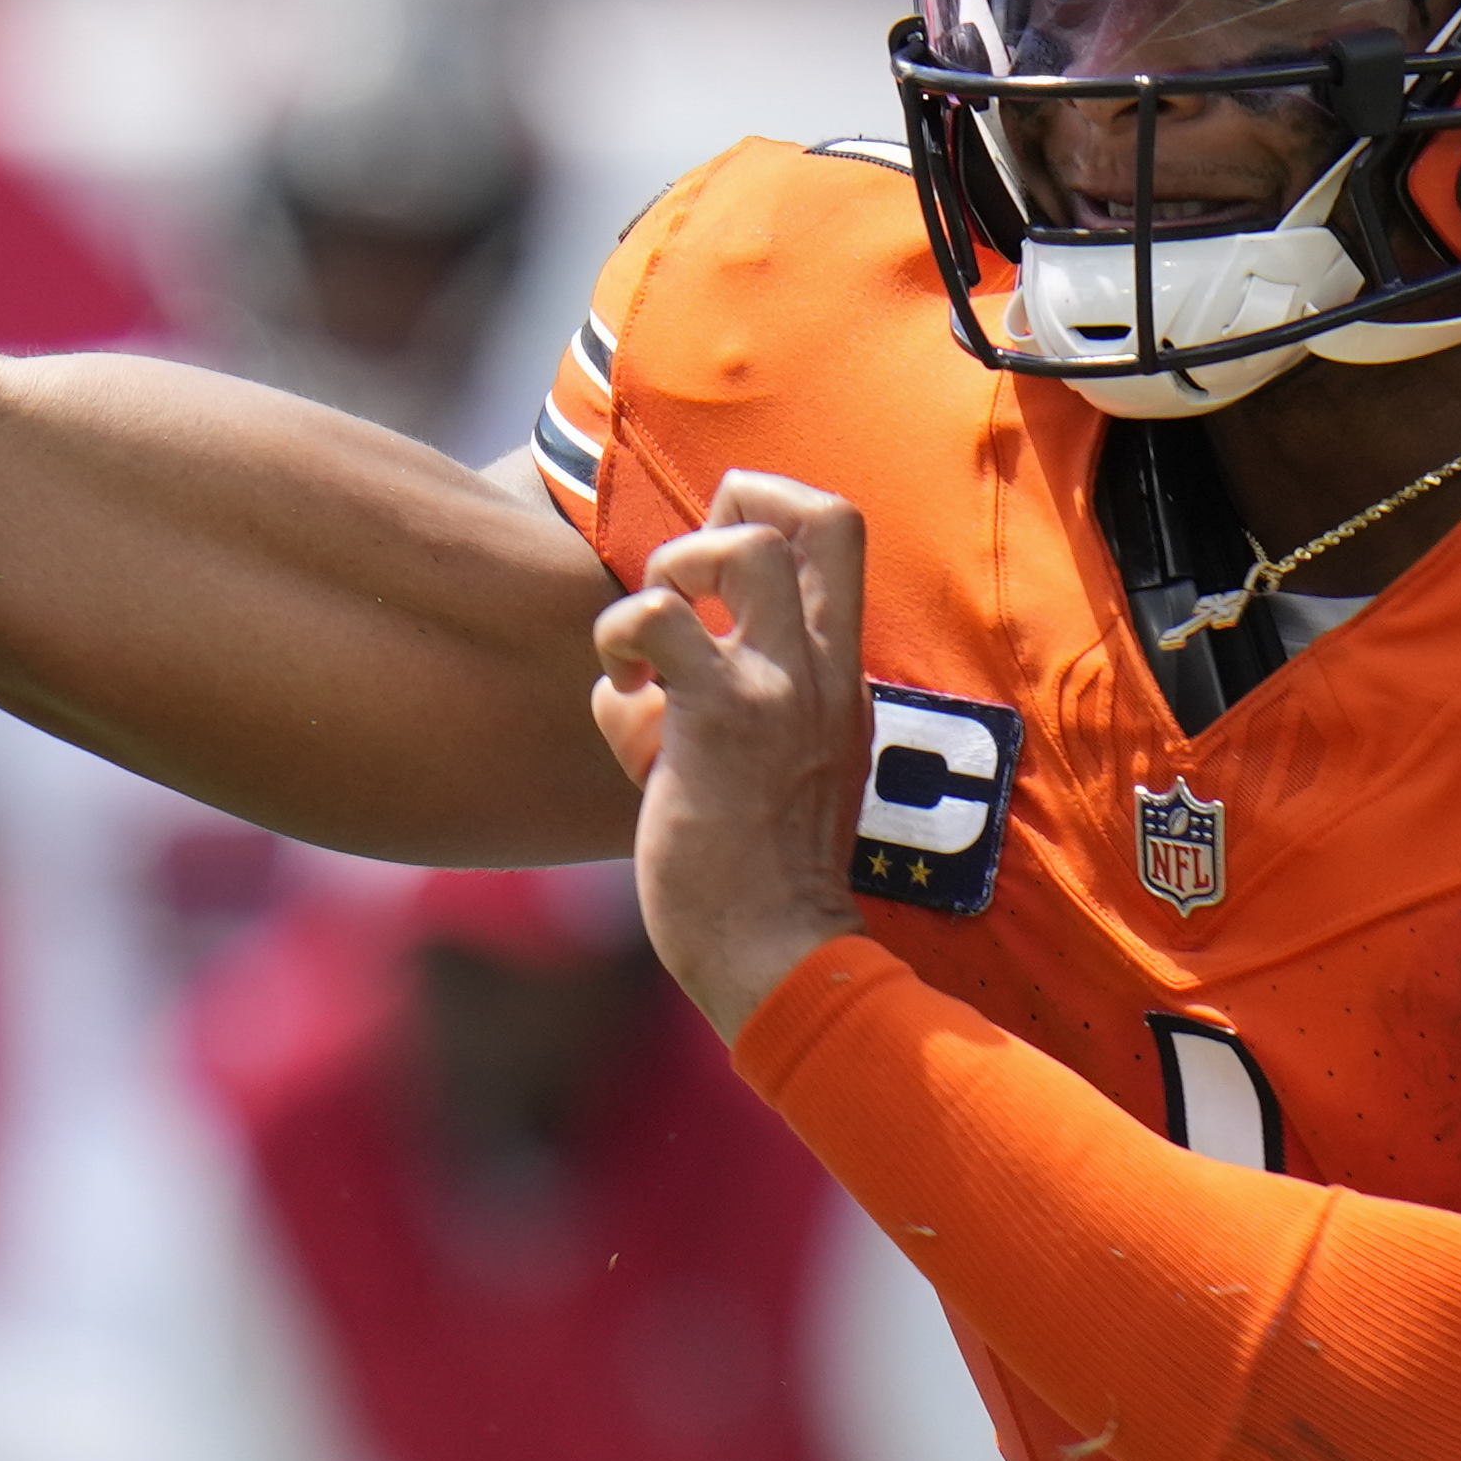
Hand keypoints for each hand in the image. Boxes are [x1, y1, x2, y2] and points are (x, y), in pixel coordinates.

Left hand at [590, 471, 872, 1039]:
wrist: (775, 957)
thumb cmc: (759, 874)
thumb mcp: (781, 765)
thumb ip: (740, 701)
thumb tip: (650, 669)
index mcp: (841, 676)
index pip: (842, 531)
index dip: (770, 506)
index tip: (715, 569)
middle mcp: (823, 671)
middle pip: (817, 510)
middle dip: (735, 504)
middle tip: (686, 583)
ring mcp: (778, 690)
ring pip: (741, 547)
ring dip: (671, 572)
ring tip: (648, 648)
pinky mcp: (721, 721)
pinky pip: (657, 623)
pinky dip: (619, 644)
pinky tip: (623, 699)